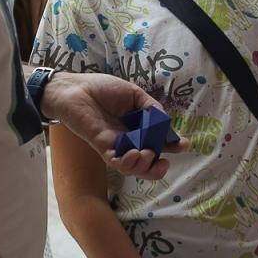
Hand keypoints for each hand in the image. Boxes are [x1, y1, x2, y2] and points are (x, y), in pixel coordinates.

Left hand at [40, 72, 190, 180]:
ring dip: (146, 166)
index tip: (183, 144)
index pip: (159, 141)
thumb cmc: (101, 89)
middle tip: (164, 160)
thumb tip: (165, 122)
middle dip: (160, 166)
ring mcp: (116, 146)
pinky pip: (118, 163)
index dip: (172, 146)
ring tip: (146, 154)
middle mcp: (129, 140)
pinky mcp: (102, 148)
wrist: (74, 89)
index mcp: (139, 127)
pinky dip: (129, 163)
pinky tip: (134, 154)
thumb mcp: (133, 94)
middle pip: (148, 162)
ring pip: (134, 168)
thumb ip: (150, 107)